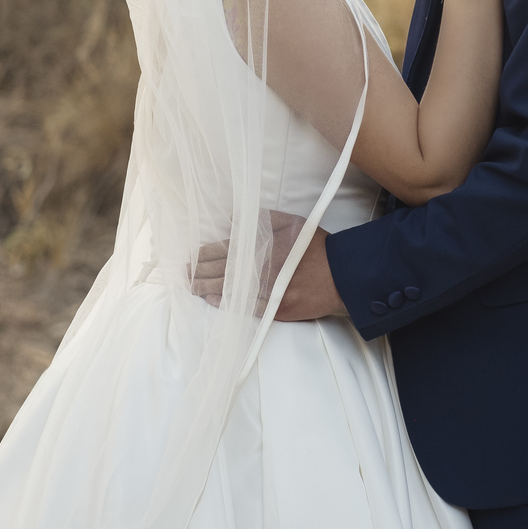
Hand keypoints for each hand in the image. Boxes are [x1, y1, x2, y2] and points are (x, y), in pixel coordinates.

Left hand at [190, 220, 345, 320]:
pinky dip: (226, 303)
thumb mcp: (292, 223)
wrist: (343, 275)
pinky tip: (212, 300)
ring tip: (191, 287)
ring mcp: (269, 291)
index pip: (226, 250)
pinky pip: (245, 307)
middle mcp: (263, 269)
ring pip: (230, 290)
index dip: (205, 255)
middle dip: (200, 272)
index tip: (192, 257)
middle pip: (223, 271)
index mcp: (264, 247)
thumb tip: (234, 220)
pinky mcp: (276, 309)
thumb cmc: (316, 246)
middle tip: (184, 273)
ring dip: (207, 288)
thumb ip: (262, 219)